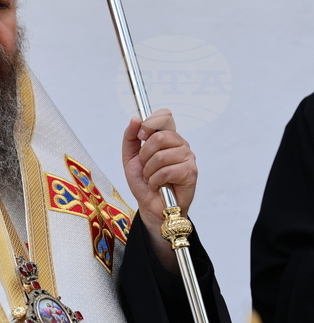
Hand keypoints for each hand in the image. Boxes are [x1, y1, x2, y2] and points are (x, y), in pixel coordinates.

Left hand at [122, 109, 196, 270]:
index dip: (151, 123)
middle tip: (145, 166)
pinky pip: (166, 171)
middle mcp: (181, 144)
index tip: (141, 136)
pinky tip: (158, 185)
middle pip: (159, 137)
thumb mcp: (131, 157)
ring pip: (161, 156)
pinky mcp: (191, 172)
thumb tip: (135, 119)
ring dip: (149, 171)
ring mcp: (188, 157)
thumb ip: (130, 137)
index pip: (165, 116)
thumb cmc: (144, 182)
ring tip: (152, 178)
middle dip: (144, 155)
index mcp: (167, 138)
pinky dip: (155, 181)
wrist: (151, 206)